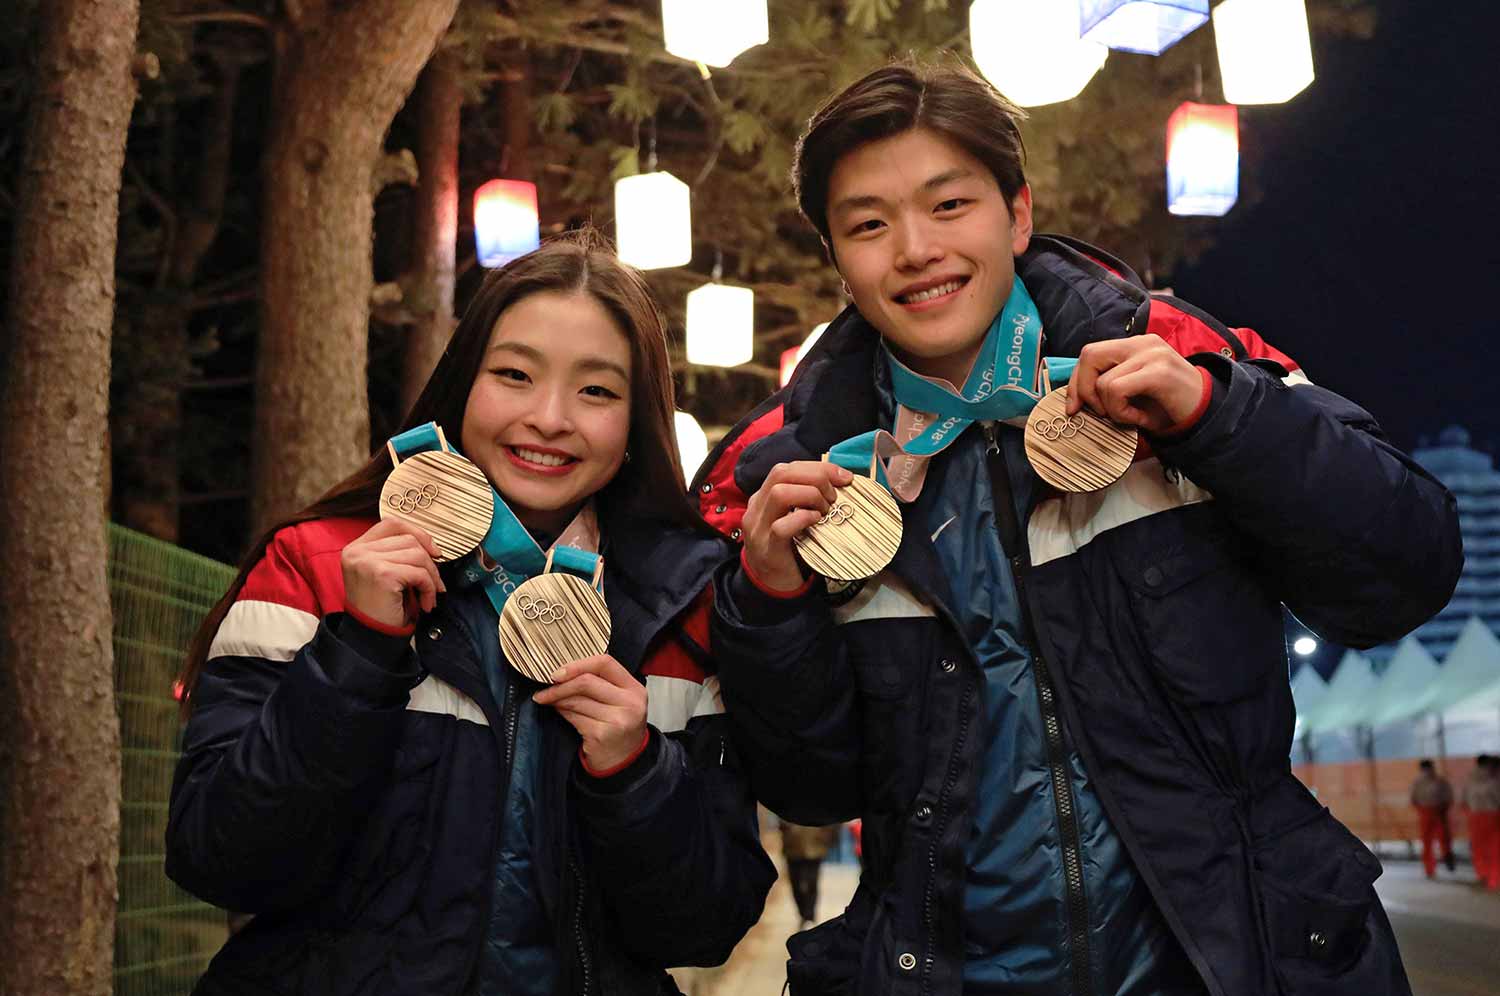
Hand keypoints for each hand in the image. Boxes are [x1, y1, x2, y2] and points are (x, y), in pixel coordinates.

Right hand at [340, 519, 445, 628]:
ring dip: (431, 577)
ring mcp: (368, 561)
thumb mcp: (384, 572)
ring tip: (429, 595)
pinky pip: (419, 573)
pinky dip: (429, 588)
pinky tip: (426, 603)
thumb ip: (397, 553)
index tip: (433, 551)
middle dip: (429, 562)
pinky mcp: (382, 574)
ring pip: (418, 555)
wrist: (369, 637)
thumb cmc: (380, 607)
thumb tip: (433, 546)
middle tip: (435, 584)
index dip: (417, 533)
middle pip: (409, 539)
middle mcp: (358, 551)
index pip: (392, 524)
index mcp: (356, 547)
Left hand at [533, 655, 647, 770]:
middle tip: (545, 689)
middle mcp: (629, 703)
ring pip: (576, 700)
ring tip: (549, 700)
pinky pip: (573, 717)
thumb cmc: (618, 728)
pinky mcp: (601, 735)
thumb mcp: (618, 701)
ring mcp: (616, 720)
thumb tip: (562, 675)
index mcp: (634, 689)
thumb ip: (599, 684)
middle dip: (560, 685)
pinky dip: (562, 713)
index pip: (605, 663)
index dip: (578, 665)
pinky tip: (560, 713)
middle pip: (587, 681)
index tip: (558, 672)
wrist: (624, 762)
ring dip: (557, 699)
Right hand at [741, 460, 853, 589]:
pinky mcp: (767, 548)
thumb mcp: (793, 517)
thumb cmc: (789, 548)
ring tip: (825, 510)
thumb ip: (804, 499)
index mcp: (763, 496)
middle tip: (834, 496)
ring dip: (810, 496)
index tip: (844, 477)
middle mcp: (757, 507)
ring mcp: (759, 528)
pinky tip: (816, 522)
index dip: (818, 468)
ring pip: (779, 493)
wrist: (771, 585)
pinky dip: (804, 518)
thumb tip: (838, 481)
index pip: (787, 468)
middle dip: (816, 477)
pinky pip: (782, 527)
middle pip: (781, 473)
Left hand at [1065, 334, 1203, 434]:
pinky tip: (1139, 418)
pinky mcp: (1158, 371)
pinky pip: (1117, 390)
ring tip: (1132, 416)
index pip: (1090, 353)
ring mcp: (1152, 354)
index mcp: (1135, 345)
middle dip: (1082, 389)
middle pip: (1089, 355)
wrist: (1206, 414)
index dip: (1075, 381)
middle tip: (1099, 413)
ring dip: (1111, 409)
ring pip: (1103, 381)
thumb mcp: (1132, 392)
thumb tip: (1073, 400)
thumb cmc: (1166, 407)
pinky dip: (1121, 412)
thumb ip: (1107, 385)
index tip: (1074, 407)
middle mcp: (1143, 343)